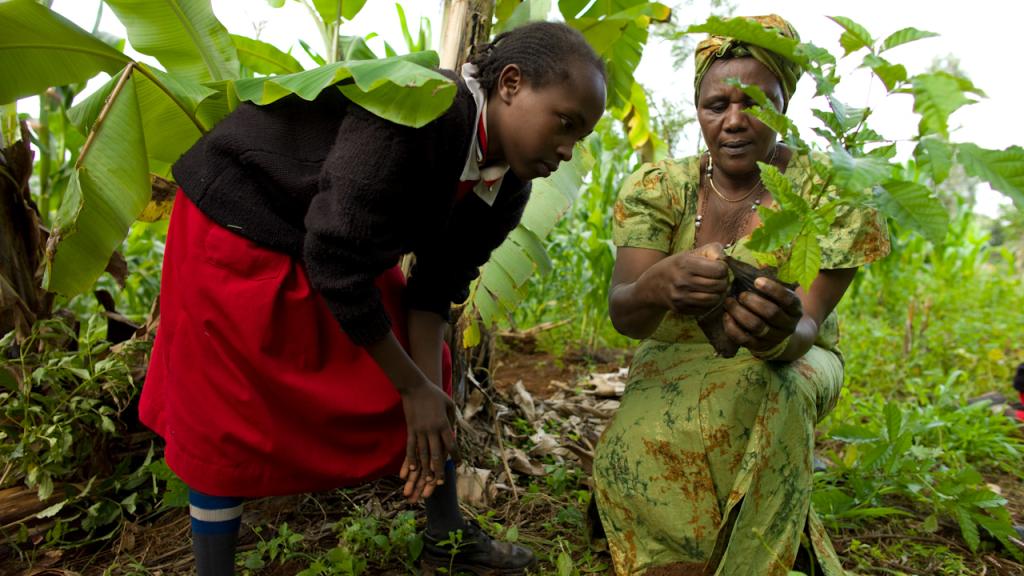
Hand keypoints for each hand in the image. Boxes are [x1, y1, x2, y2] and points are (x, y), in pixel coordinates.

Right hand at [398, 381, 457, 502]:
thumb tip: (454, 433)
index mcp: (443, 424)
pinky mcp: (410, 430)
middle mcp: (432, 429)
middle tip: (440, 482)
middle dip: (439, 469)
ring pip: (423, 453)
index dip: (455, 456)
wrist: (415, 386)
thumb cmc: (434, 394)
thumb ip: (453, 419)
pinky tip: (411, 469)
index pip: (451, 445)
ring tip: (427, 480)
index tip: (458, 464)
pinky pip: (410, 447)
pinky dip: (410, 459)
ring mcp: (419, 430)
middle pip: (437, 454)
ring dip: (425, 468)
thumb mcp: (449, 404)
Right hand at [644, 243, 728, 315]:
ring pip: (714, 299)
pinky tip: (706, 296)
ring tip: (715, 288)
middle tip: (720, 279)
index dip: (723, 268)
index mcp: (685, 263)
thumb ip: (710, 250)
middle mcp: (682, 281)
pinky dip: (710, 303)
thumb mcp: (689, 253)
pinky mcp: (681, 309)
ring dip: (719, 294)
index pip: (719, 269)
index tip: (718, 267)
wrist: (652, 285)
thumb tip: (725, 258)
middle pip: (718, 285)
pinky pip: (705, 309)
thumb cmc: (676, 266)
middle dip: (723, 281)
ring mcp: (681, 297)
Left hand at [723, 276, 801, 352]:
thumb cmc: (775, 305)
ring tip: (729, 302)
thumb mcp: (779, 294)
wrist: (778, 335)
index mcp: (795, 309)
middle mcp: (787, 325)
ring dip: (740, 313)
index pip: (787, 299)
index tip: (757, 281)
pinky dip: (733, 327)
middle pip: (771, 313)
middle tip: (741, 294)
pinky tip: (726, 316)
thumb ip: (772, 281)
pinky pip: (744, 339)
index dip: (773, 290)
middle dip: (753, 302)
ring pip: (756, 326)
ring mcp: (773, 337)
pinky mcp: (758, 346)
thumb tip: (760, 263)